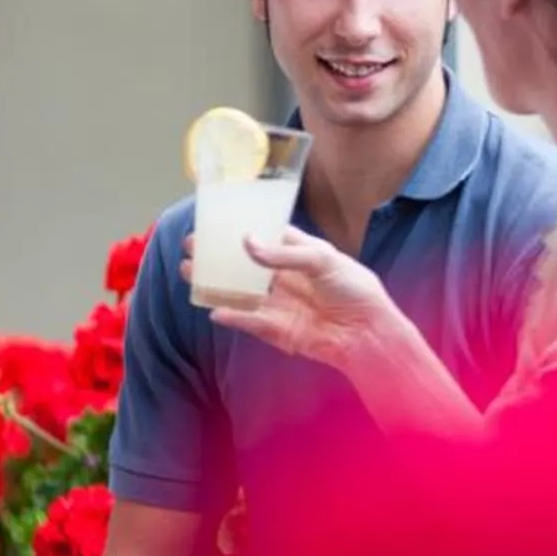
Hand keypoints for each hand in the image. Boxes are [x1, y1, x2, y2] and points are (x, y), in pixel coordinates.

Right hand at [203, 225, 405, 371]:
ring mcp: (280, 303)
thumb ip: (284, 254)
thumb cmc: (355, 290)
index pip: (266, 236)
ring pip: (240, 291)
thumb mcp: (323, 259)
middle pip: (245, 264)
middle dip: (218, 256)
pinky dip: (232, 316)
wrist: (367, 333)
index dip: (241, 229)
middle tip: (192, 246)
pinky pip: (248, 320)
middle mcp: (286, 277)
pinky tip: (214, 309)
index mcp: (300, 253)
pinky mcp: (277, 329)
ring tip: (189, 272)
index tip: (215, 222)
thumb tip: (247, 243)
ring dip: (215, 284)